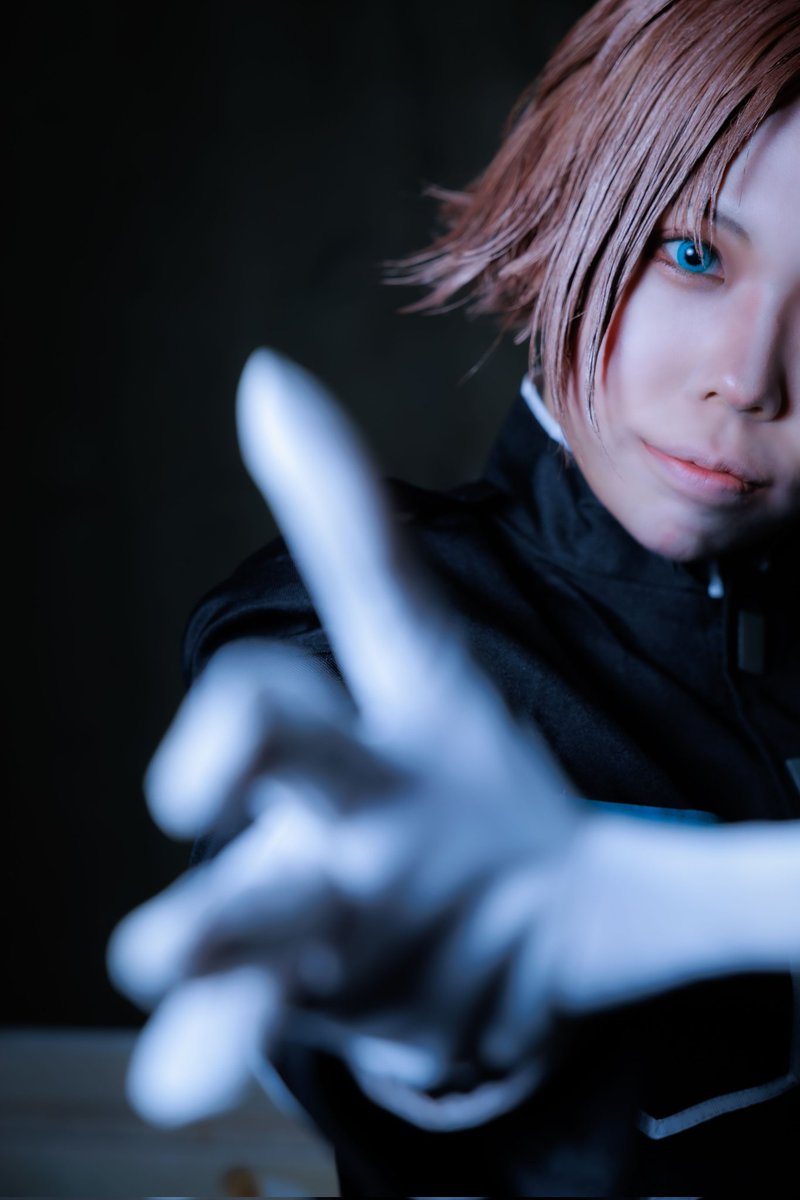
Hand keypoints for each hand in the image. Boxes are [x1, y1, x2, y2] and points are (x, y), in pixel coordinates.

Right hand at [108, 350, 799, 1128]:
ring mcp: (310, 899)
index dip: (333, 491)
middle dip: (242, 736)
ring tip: (165, 952)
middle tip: (206, 771)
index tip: (270, 383)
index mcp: (429, 728)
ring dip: (207, 916)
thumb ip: (762, 872)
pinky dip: (205, 1043)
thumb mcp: (660, 881)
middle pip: (284, 735)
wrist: (472, 998)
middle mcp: (351, 798)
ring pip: (244, 890)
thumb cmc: (530, 890)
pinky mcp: (289, 996)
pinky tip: (180, 1077)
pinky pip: (234, 1014)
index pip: (386, 595)